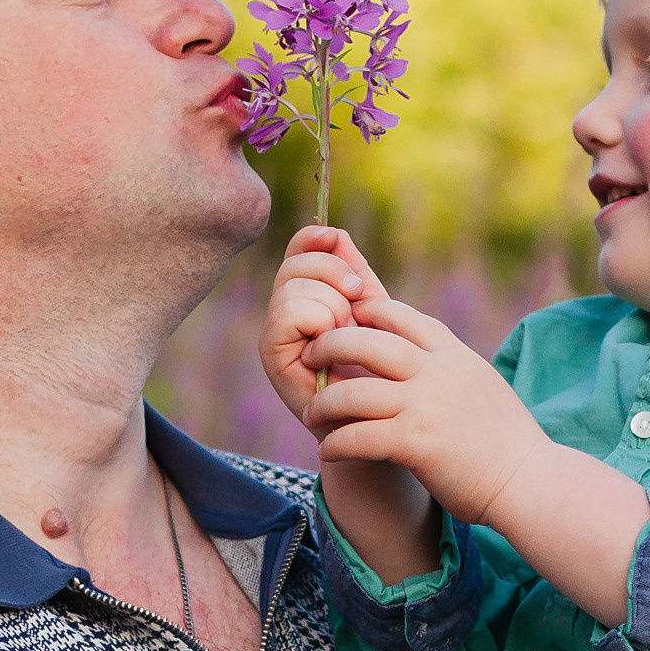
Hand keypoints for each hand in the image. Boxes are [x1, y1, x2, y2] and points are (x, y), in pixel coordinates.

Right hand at [259, 225, 380, 422]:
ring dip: (331, 308)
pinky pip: (290, 311)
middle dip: (335, 276)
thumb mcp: (370, 310)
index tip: (335, 239)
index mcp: (308, 294)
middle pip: (297, 261)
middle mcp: (284, 309)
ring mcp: (275, 330)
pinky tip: (327, 349)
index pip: (300, 249)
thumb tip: (334, 233)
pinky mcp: (271, 352)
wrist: (377, 417)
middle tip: (356, 309)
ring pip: (295, 287)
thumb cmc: (378, 368)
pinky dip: (317, 323)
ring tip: (344, 339)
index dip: (314, 239)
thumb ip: (353, 271)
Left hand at [300, 286, 547, 521]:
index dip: (367, 312)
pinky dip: (335, 443)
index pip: (401, 315)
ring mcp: (424, 406)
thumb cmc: (506, 441)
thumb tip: (420, 361)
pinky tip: (328, 450)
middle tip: (311, 356)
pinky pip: (357, 436)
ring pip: (354, 391)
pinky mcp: (415, 443)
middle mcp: (437, 372)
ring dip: (324, 403)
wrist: (529, 480)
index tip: (345, 319)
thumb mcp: (481, 385)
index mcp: (454, 354)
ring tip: (311, 414)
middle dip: (331, 344)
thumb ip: (448, 369)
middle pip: (367, 342)